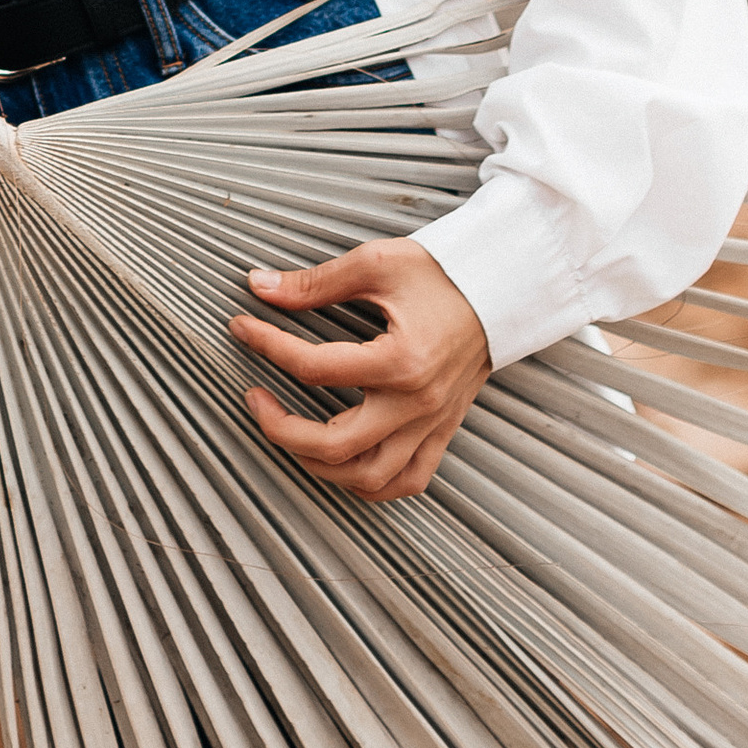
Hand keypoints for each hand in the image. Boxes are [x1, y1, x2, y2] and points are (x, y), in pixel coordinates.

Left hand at [230, 236, 490, 501]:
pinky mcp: (442, 430)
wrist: (502, 288)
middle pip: (335, 445)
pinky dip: (370, 483)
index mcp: (400, 360)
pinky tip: (343, 463)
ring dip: (319, 466)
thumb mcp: (376, 265)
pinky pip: (406, 480)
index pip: (314, 368)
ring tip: (290, 435)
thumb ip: (315, 282)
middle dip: (281, 429)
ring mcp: (431, 423)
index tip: (244, 327)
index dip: (267, 346)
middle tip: (255, 400)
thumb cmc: (445, 274)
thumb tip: (261, 287)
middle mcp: (416, 402)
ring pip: (368, 477)